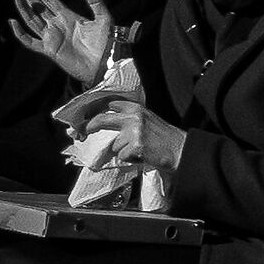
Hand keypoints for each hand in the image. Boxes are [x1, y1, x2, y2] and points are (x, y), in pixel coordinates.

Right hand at [8, 0, 123, 86]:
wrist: (107, 63)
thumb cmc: (108, 42)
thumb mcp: (103, 17)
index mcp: (68, 16)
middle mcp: (57, 25)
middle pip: (36, 5)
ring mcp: (51, 37)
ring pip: (31, 19)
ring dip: (22, 6)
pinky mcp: (49, 50)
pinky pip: (30, 41)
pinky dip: (20, 33)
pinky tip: (13, 21)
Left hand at [71, 101, 186, 178]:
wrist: (182, 150)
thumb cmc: (165, 137)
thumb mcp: (148, 120)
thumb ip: (130, 118)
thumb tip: (107, 123)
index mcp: (137, 108)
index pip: (110, 105)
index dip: (97, 111)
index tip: (87, 117)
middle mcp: (134, 117)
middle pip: (101, 120)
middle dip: (88, 126)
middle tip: (81, 132)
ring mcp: (134, 132)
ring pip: (114, 145)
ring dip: (121, 150)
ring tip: (138, 150)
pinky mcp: (135, 147)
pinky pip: (122, 156)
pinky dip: (129, 159)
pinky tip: (142, 156)